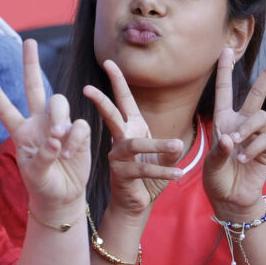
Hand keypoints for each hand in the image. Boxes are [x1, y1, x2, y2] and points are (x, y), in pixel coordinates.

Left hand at [0, 39, 90, 216]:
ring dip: (59, 118)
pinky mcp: (78, 133)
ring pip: (60, 102)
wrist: (62, 196)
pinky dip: (75, 137)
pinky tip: (69, 153)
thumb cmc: (42, 185)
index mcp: (21, 132)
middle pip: (35, 87)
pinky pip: (79, 124)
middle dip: (31, 64)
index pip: (6, 109)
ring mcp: (59, 125)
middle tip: (29, 41)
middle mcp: (39, 123)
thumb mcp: (34, 174)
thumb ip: (42, 154)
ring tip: (58, 140)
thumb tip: (55, 137)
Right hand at [84, 60, 183, 215]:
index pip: (123, 100)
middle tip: (86, 88)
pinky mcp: (122, 174)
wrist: (137, 202)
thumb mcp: (164, 157)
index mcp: (132, 128)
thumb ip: (170, 149)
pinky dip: (164, 171)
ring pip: (135, 145)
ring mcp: (118, 156)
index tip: (108, 62)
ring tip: (176, 145)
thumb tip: (176, 144)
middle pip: (111, 115)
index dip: (117, 81)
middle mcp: (121, 139)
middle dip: (101, 101)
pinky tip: (179, 174)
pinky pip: (145, 170)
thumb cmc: (149, 176)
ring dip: (157, 146)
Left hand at [203, 49, 265, 218]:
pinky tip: (243, 159)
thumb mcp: (210, 164)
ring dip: (248, 128)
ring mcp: (255, 136)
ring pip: (260, 117)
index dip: (225, 71)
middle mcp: (240, 124)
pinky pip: (263, 139)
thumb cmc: (216, 178)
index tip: (227, 49)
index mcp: (223, 121)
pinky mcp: (265, 149)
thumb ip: (220, 150)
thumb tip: (233, 138)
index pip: (225, 91)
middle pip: (257, 94)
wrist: (231, 199)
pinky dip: (252, 148)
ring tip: (237, 145)